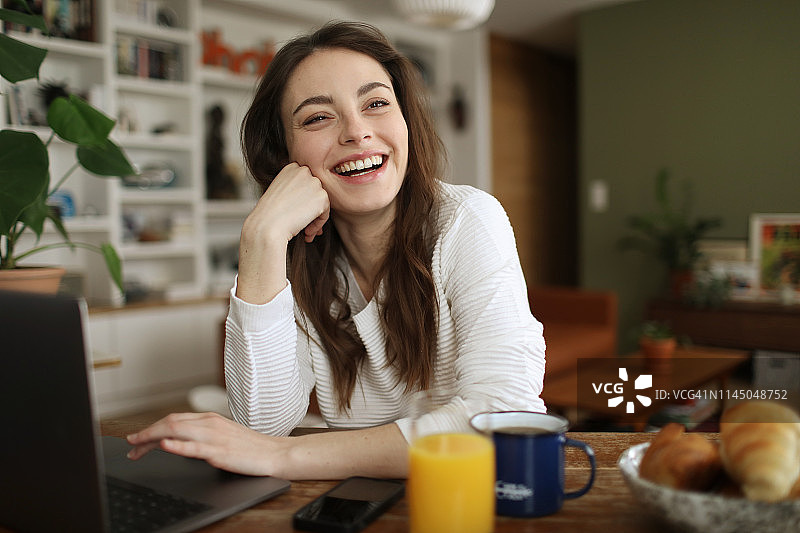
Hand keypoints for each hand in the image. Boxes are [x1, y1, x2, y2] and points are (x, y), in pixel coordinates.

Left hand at [126, 412, 286, 475]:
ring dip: (152, 437)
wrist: (274, 453)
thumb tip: (181, 440)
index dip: (151, 428)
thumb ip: (203, 435)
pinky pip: (194, 447)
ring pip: (176, 431)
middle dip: (146, 433)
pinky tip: (165, 446)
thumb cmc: (251, 447)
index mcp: (210, 419)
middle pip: (169, 423)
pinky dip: (177, 445)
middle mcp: (209, 424)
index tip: (138, 439)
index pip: (173, 420)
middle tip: (130, 445)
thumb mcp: (224, 435)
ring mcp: (213, 436)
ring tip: (136, 445)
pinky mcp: (219, 451)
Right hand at [243, 162, 329, 245]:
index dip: (303, 200)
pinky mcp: (322, 196)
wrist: (267, 226)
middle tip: (304, 225)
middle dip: (311, 209)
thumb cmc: (268, 215)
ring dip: (315, 218)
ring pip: (321, 202)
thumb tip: (311, 200)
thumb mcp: (279, 193)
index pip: (305, 183)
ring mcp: (314, 182)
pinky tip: (306, 232)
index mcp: (291, 168)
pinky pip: (325, 213)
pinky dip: (318, 224)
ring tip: (305, 231)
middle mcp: (304, 171)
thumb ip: (295, 190)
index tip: (296, 213)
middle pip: (315, 192)